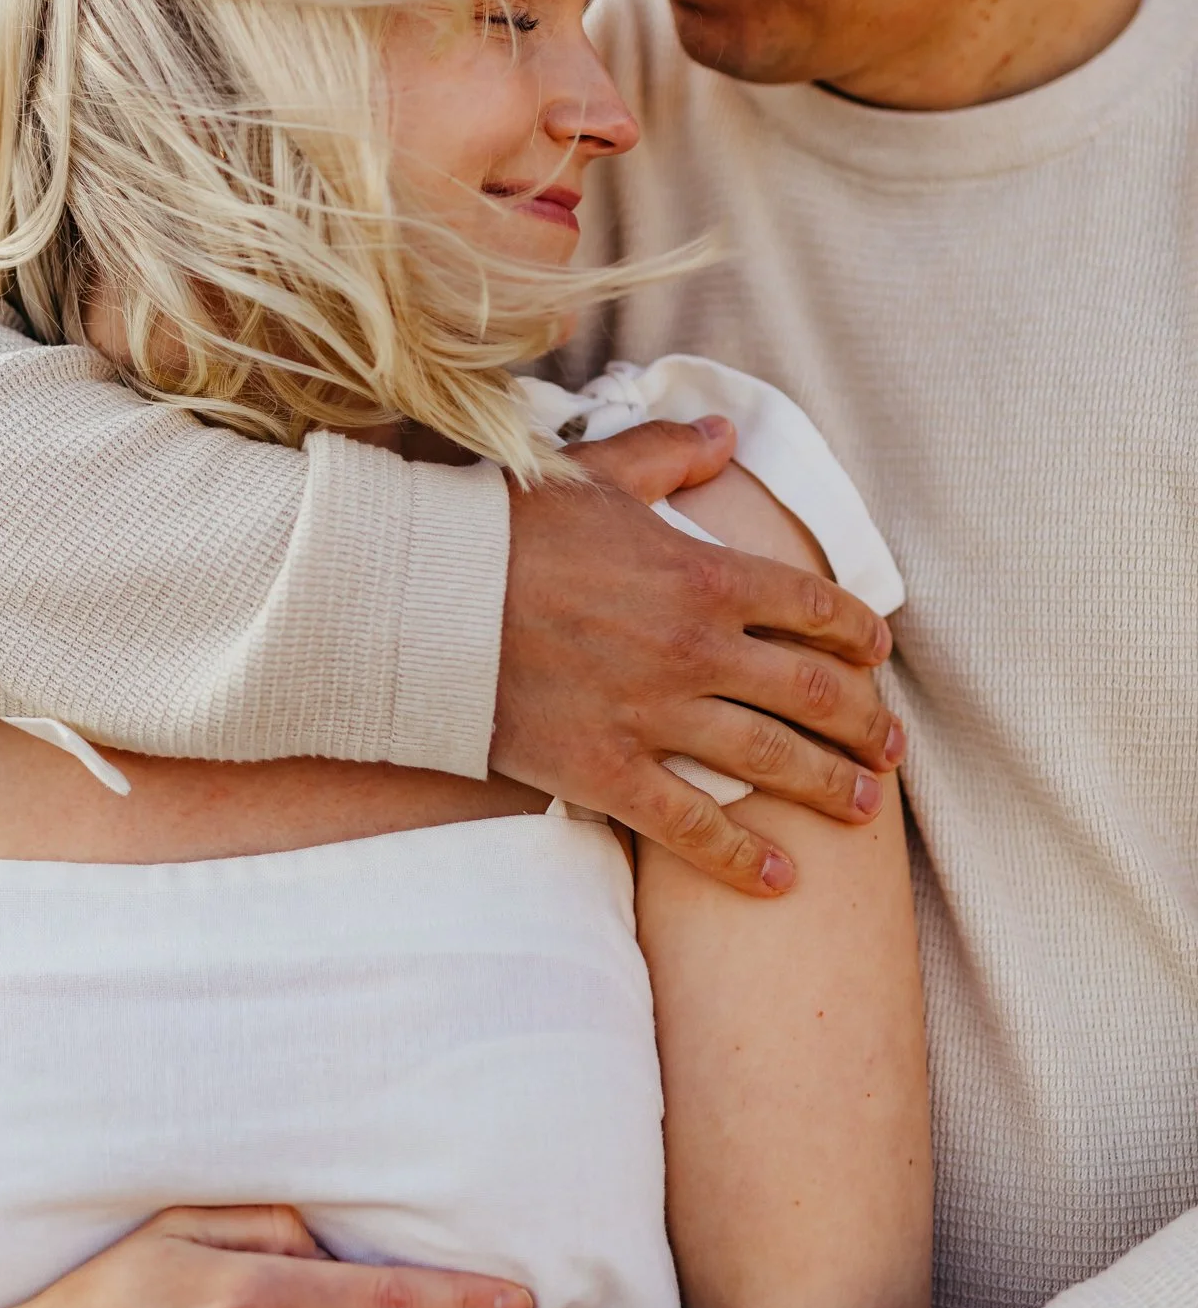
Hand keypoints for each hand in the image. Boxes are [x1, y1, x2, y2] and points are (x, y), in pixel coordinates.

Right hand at [493, 417, 902, 894]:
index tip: (875, 653)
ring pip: (768, 759)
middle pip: (811, 691)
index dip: (855, 632)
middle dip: (862, 722)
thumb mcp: (593, 474)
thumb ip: (667, 454)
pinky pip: (689, 824)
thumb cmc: (502, 527)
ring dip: (826, 786)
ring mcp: (653, 714)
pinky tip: (777, 877)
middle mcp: (694, 648)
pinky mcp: (605, 769)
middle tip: (888, 747)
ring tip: (861, 806)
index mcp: (701, 573)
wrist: (420, 596)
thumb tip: (721, 429)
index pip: (812, 605)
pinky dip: (739, 856)